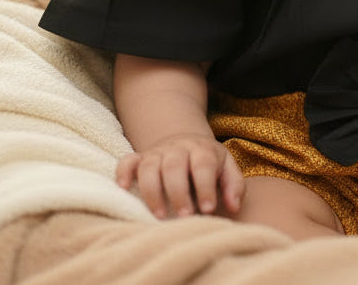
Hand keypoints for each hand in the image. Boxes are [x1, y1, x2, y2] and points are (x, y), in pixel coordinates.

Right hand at [116, 133, 244, 218]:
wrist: (186, 142)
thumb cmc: (209, 163)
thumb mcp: (227, 168)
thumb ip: (234, 185)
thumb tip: (233, 206)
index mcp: (202, 150)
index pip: (203, 165)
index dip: (205, 187)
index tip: (208, 209)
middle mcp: (178, 148)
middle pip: (174, 166)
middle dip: (179, 193)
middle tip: (185, 216)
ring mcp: (157, 152)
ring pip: (150, 166)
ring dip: (152, 191)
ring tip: (160, 215)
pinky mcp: (140, 158)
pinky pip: (127, 161)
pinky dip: (123, 172)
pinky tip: (123, 187)